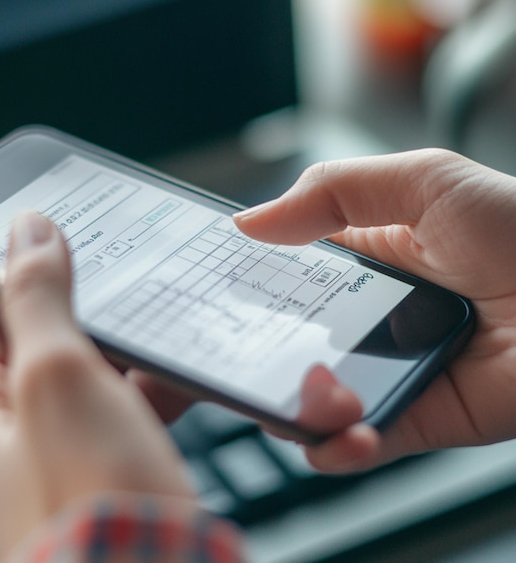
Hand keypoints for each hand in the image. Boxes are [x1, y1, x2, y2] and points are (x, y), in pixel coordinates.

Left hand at [0, 212, 193, 562]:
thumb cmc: (92, 501)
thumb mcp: (56, 377)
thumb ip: (37, 300)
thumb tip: (27, 232)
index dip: (9, 272)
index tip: (47, 236)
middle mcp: (16, 439)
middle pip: (42, 347)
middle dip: (80, 308)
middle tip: (117, 271)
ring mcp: (67, 458)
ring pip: (95, 379)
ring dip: (125, 351)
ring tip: (160, 319)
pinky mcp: (113, 474)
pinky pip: (128, 413)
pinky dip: (151, 392)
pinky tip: (181, 378)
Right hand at [233, 148, 515, 472]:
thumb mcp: (423, 182)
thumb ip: (331, 191)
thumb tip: (247, 224)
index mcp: (357, 261)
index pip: (280, 277)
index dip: (243, 286)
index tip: (207, 295)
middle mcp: (363, 318)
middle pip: (285, 341)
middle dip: (251, 353)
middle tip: (229, 356)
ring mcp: (384, 369)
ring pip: (310, 396)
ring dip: (294, 402)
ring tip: (311, 389)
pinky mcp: (413, 417)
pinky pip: (356, 442)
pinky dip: (337, 447)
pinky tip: (347, 431)